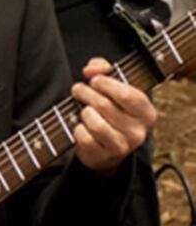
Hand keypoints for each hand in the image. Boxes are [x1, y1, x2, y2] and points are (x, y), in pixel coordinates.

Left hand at [70, 57, 156, 174]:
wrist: (106, 148)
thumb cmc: (111, 111)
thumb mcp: (114, 89)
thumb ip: (104, 70)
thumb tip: (90, 69)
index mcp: (147, 113)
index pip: (127, 94)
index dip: (106, 84)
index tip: (94, 80)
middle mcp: (138, 132)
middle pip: (105, 106)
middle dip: (87, 94)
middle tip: (78, 90)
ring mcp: (122, 146)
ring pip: (95, 123)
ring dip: (84, 112)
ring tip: (83, 109)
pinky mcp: (104, 156)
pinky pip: (84, 137)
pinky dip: (78, 129)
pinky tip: (80, 126)